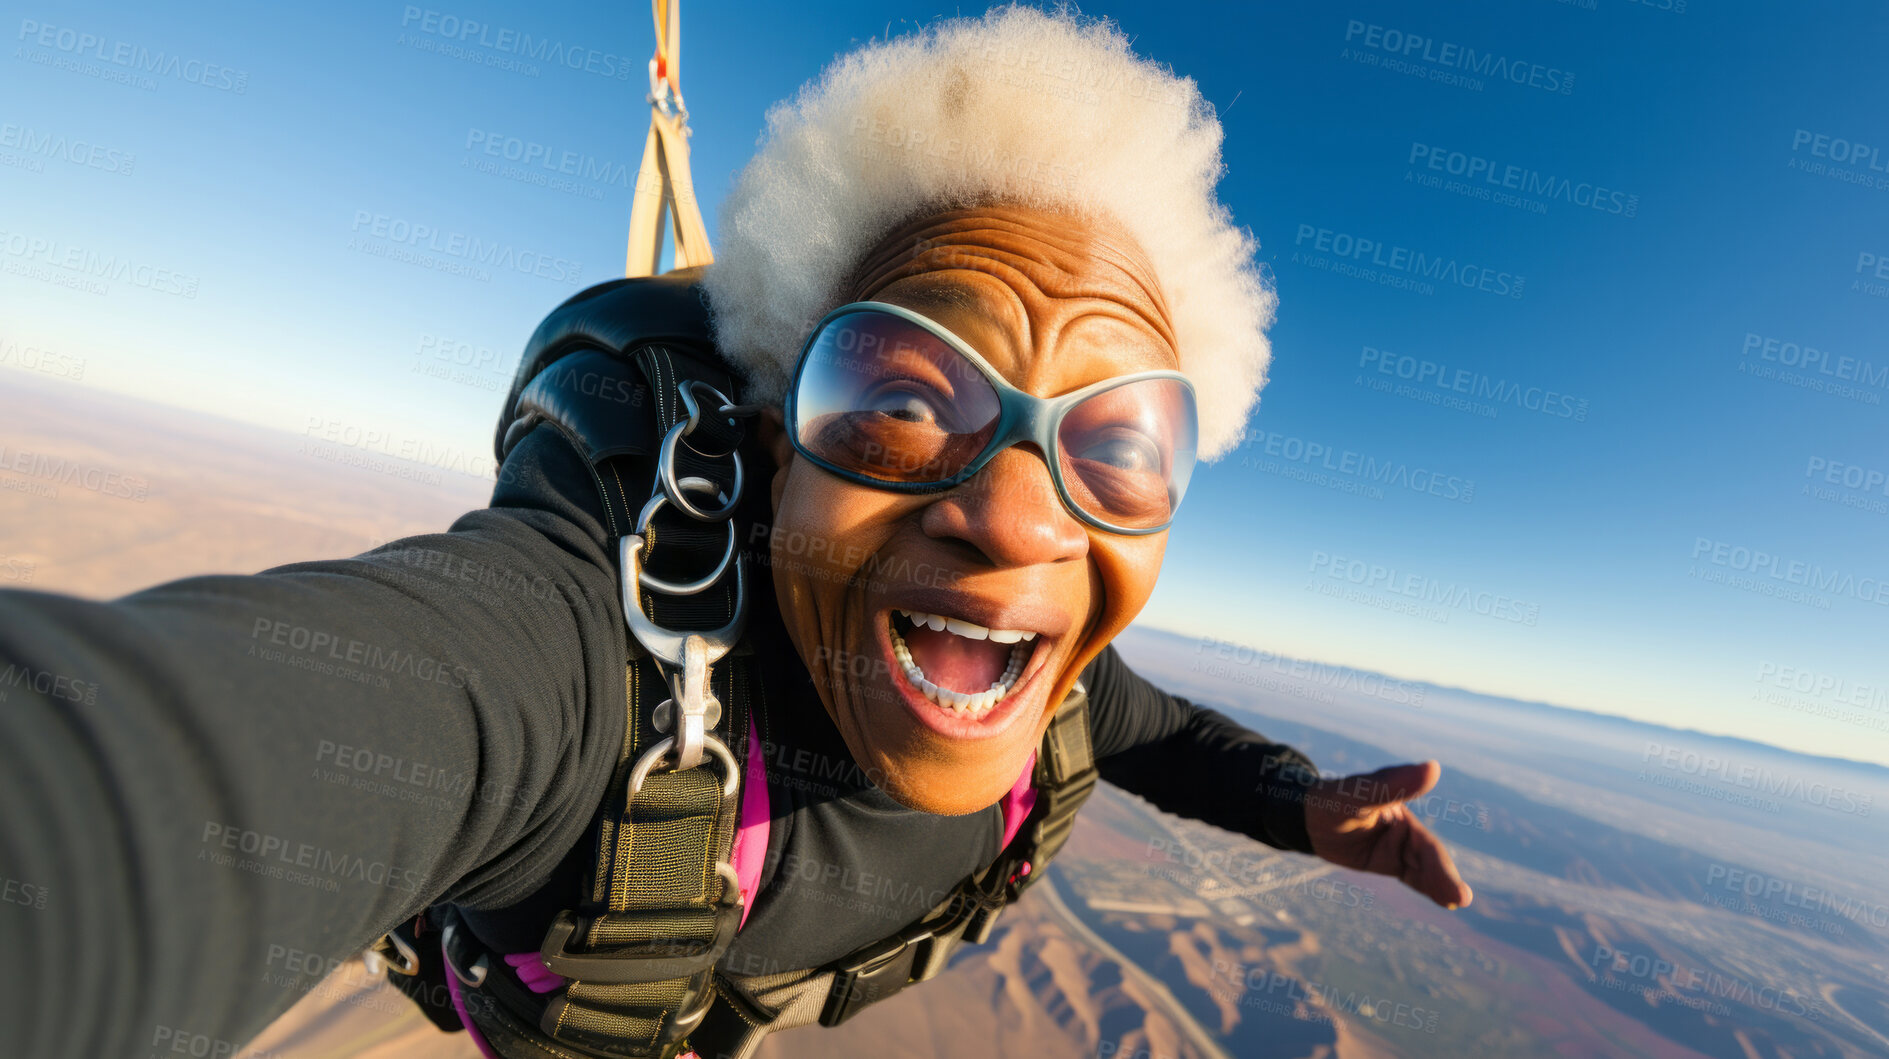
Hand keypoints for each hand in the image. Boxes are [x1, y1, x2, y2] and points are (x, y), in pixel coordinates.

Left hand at [1303, 760, 1472, 908]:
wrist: (1307, 818)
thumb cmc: (1331, 800)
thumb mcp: (1358, 794)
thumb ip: (1393, 783)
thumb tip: (1433, 767)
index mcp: (1402, 808)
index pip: (1424, 843)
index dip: (1440, 865)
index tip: (1457, 887)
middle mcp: (1405, 827)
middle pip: (1428, 858)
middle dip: (1444, 878)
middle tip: (1461, 899)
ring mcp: (1398, 844)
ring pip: (1423, 868)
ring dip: (1440, 884)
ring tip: (1456, 901)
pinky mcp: (1389, 859)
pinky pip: (1412, 875)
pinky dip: (1428, 886)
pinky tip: (1445, 900)